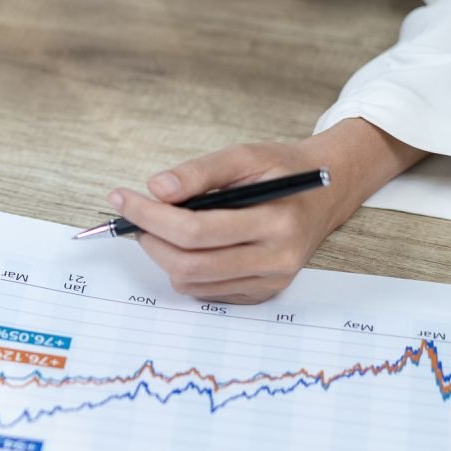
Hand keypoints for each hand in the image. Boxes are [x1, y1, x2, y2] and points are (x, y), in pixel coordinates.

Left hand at [107, 120, 426, 303]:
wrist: (328, 191)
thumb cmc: (283, 169)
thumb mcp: (246, 155)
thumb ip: (200, 170)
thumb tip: (156, 189)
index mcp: (276, 221)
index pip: (195, 230)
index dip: (150, 216)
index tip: (121, 198)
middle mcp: (277, 260)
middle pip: (189, 264)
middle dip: (150, 239)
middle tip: (134, 216)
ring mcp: (271, 283)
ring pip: (192, 283)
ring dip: (163, 255)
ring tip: (160, 226)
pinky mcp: (262, 294)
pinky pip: (206, 292)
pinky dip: (185, 269)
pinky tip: (188, 244)